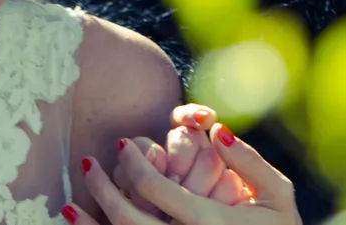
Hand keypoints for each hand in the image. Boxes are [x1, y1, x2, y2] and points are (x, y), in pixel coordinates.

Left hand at [66, 123, 299, 224]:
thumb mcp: (277, 193)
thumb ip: (248, 160)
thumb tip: (215, 130)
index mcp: (211, 223)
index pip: (158, 191)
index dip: (136, 165)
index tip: (125, 144)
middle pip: (130, 220)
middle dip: (105, 190)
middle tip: (90, 164)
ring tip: (67, 205)